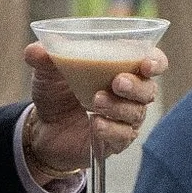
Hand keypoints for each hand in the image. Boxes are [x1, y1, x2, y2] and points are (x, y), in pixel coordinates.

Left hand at [21, 40, 161, 177]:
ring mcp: (125, 119)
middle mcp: (130, 94)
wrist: (43, 128)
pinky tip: (95, 124)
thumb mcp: (46, 72)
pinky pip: (124, 136)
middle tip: (116, 82)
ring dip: (118, 106)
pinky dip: (111, 129)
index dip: (156, 62)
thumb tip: (35, 51)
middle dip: (136, 86)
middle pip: (148, 89)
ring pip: (137, 113)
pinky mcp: (116, 141)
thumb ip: (43, 58)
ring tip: (95, 101)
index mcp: (121, 68)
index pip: (153, 62)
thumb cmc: (56, 92)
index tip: (147, 64)